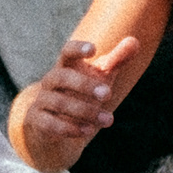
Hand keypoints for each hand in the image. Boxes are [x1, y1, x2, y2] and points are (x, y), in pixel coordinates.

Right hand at [17, 34, 138, 160]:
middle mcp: (50, 81)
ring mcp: (41, 101)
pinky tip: (88, 130)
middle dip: (84, 85)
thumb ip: (116, 60)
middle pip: (61, 77)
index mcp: (66, 66)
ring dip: (85, 112)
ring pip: (59, 103)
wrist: (56, 122)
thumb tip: (134, 42)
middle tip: (108, 94)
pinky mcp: (37, 121)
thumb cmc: (82, 92)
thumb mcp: (101, 76)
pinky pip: (49, 124)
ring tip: (108, 120)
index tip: (93, 49)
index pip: (67, 51)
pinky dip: (69, 128)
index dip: (78, 49)